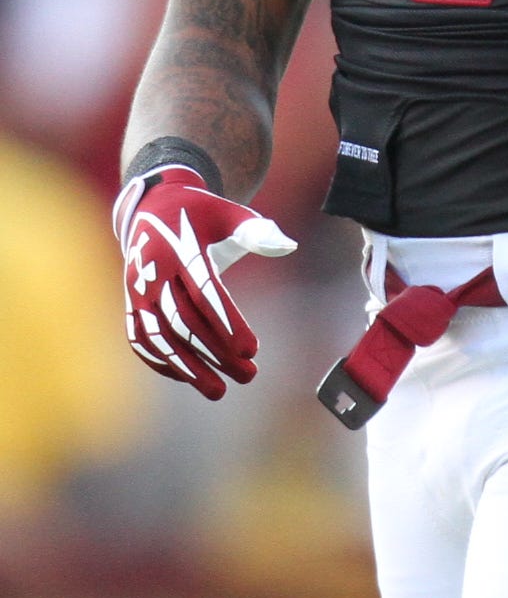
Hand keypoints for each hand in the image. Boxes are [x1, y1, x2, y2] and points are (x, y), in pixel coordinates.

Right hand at [113, 166, 296, 399]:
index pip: (205, 293)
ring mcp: (137, 290)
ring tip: (218, 391)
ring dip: (187, 368)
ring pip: (159, 336)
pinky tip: (187, 378)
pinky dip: (160, 361)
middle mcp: (153, 272)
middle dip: (216, 353)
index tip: (252, 350)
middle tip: (248, 376)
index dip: (228, 323)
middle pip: (184, 321)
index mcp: (180, 249)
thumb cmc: (202, 213)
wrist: (153, 207)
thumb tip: (289, 245)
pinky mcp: (130, 303)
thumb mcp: (229, 213)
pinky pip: (140, 338)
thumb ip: (256, 231)